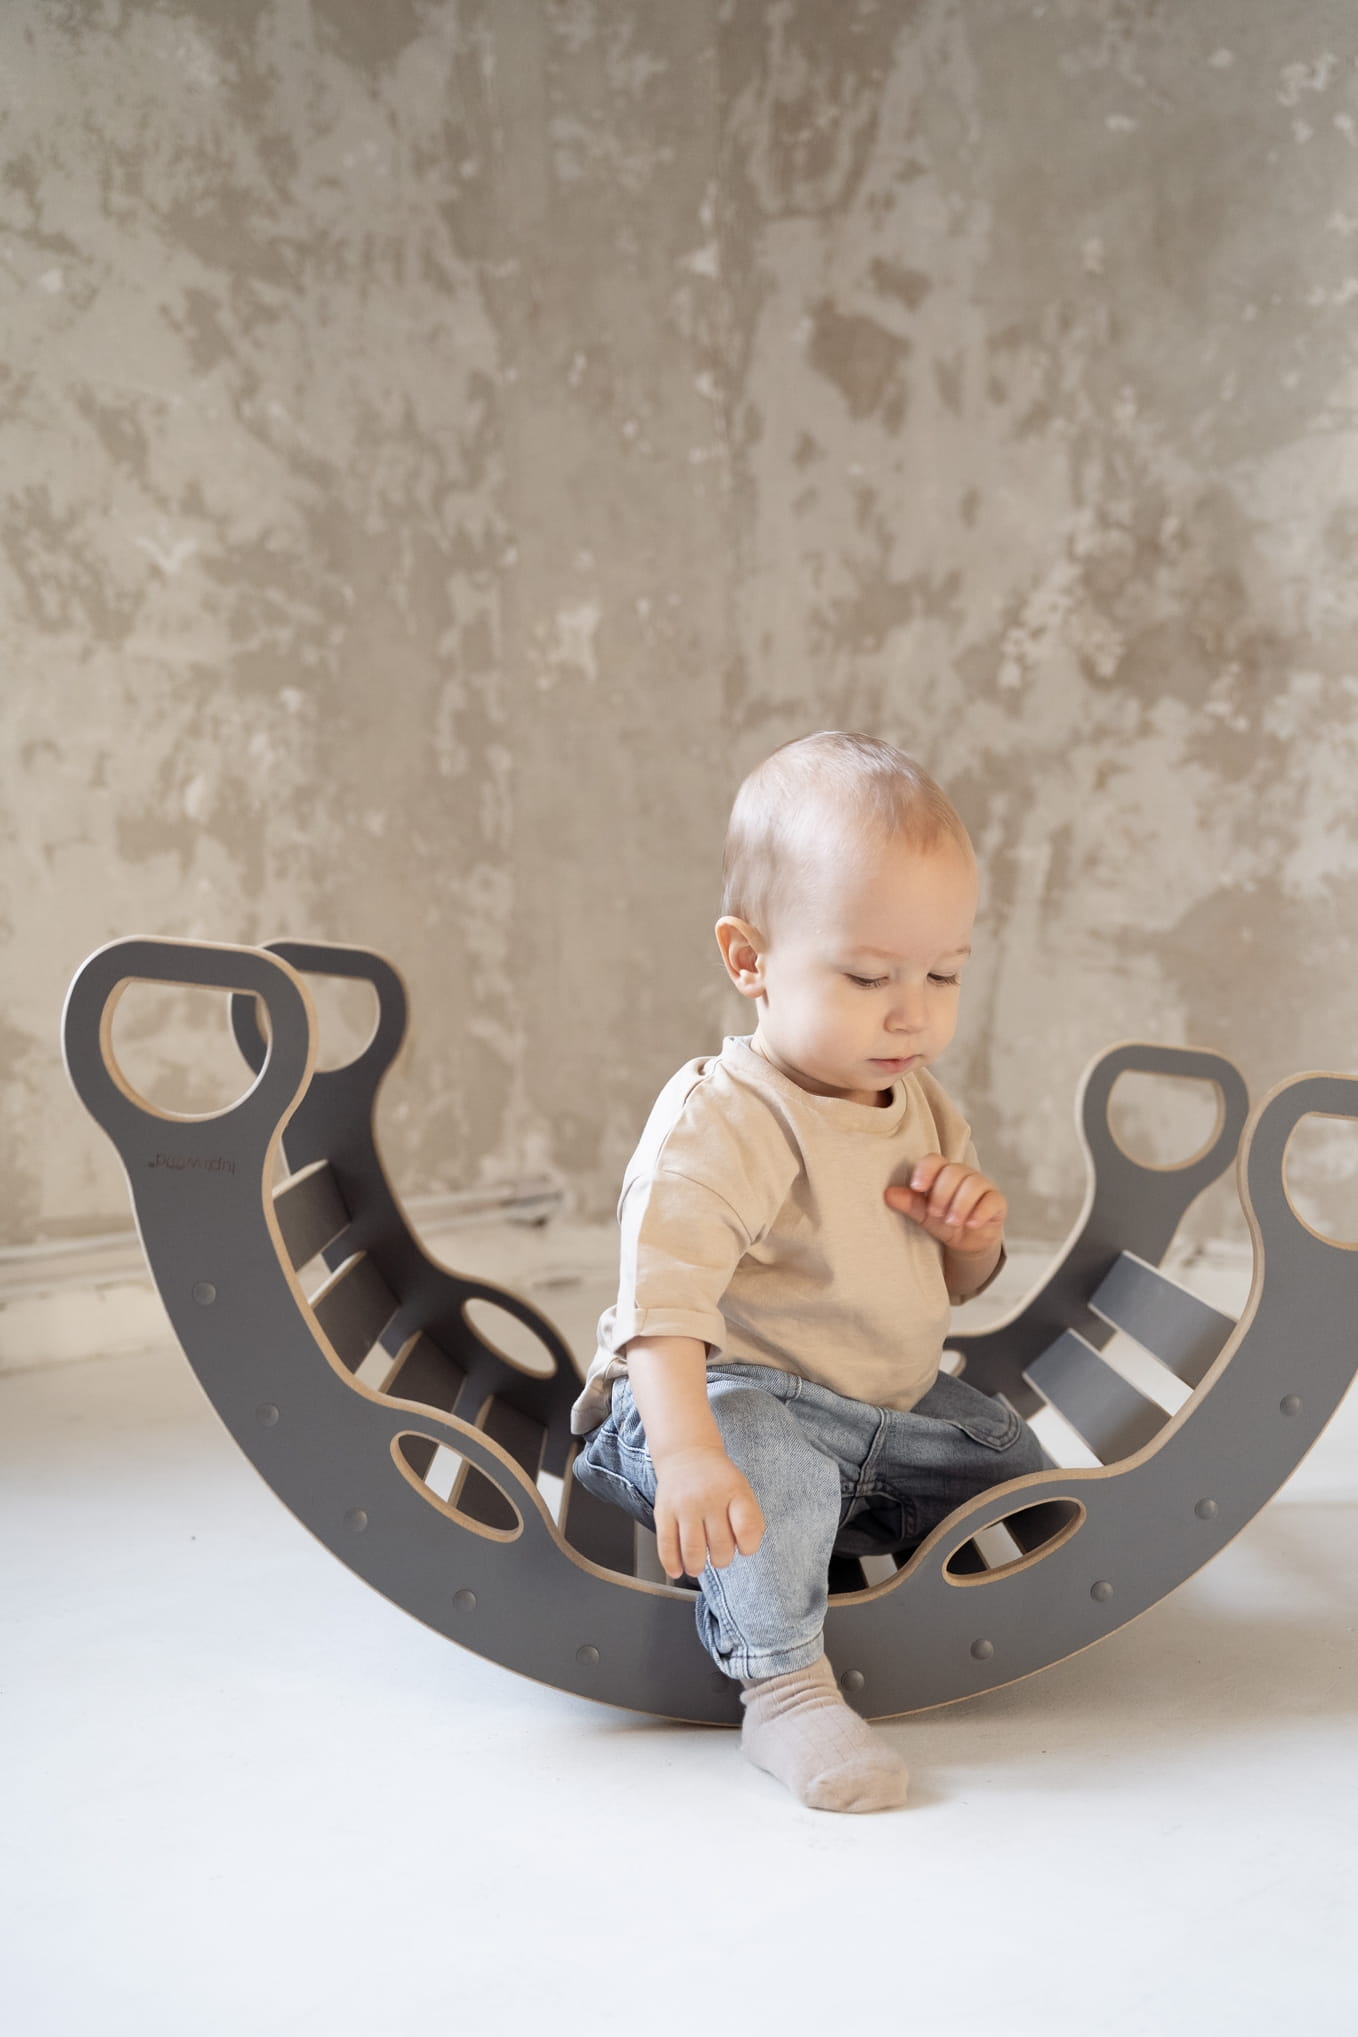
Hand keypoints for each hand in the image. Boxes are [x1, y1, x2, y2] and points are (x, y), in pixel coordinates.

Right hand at [651, 1445, 764, 1579]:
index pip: (747, 1529)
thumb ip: (749, 1518)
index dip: (748, 1547)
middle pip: (720, 1546)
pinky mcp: (663, 1512)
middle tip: (719, 1555)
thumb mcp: (742, 1489)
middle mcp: (709, 1498)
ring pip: (693, 1551)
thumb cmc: (717, 1479)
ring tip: (698, 1566)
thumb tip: (745, 1550)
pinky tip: (678, 1569)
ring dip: (697, 1567)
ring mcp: (684, 1506)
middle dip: (722, 1559)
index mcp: (734, 1492)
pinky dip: (672, 1564)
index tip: (744, 1547)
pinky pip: (666, 1545)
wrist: (687, 1453)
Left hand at [884, 1153, 1006, 1256]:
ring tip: (951, 1222)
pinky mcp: (997, 1201)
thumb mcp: (923, 1214)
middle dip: (942, 1194)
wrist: (967, 1240)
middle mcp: (964, 1174)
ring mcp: (982, 1185)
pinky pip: (991, 1200)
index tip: (917, 1187)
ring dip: (960, 1205)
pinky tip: (970, 1224)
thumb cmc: (943, 1220)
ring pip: (973, 1184)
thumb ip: (909, 1203)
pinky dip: (980, 1212)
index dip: (926, 1170)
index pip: (934, 1160)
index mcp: (942, 1172)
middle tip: (935, 1213)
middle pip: (953, 1171)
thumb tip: (888, 1194)